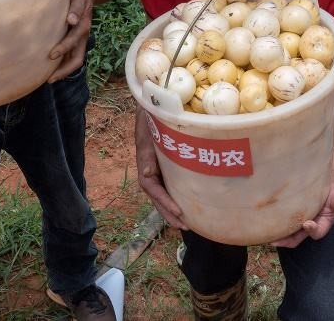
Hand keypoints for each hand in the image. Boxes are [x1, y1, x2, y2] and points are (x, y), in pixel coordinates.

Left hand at [48, 0, 92, 82]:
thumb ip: (75, 7)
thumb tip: (71, 20)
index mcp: (83, 25)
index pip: (74, 41)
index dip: (64, 49)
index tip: (51, 55)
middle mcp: (83, 36)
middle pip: (77, 59)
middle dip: (64, 70)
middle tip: (49, 79)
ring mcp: (80, 40)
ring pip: (75, 60)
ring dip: (63, 71)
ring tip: (49, 79)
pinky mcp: (76, 40)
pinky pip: (71, 57)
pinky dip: (62, 65)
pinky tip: (50, 70)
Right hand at [135, 109, 187, 229]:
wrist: (153, 107)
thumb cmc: (151, 118)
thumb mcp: (147, 131)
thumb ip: (146, 151)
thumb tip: (147, 172)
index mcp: (144, 164)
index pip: (152, 188)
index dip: (164, 201)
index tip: (178, 211)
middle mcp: (150, 171)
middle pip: (157, 197)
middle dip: (169, 213)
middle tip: (185, 226)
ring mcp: (158, 171)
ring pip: (163, 195)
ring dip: (173, 210)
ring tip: (188, 223)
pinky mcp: (166, 169)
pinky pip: (170, 186)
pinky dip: (177, 198)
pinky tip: (189, 205)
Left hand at [272, 183, 333, 247]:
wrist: (322, 186)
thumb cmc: (331, 194)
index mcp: (321, 225)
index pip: (316, 232)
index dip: (312, 230)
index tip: (306, 224)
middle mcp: (308, 227)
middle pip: (296, 239)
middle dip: (286, 241)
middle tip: (276, 241)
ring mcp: (297, 223)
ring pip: (286, 233)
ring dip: (278, 236)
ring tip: (267, 236)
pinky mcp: (289, 217)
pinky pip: (281, 224)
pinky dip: (274, 225)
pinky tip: (264, 222)